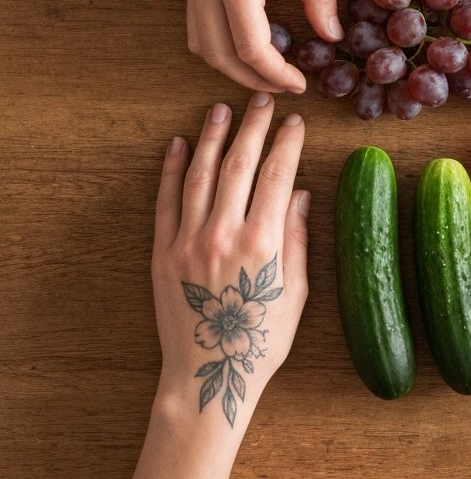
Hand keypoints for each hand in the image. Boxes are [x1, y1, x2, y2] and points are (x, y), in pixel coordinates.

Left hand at [152, 95, 309, 428]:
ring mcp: (188, 241)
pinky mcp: (162, 253)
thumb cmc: (262, 339)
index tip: (295, 123)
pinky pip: (166, 201)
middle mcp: (223, 234)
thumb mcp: (296, 291)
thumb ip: (297, 238)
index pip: (278, 176)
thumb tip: (299, 195)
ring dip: (211, 138)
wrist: (209, 376)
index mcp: (263, 243)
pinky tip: (176, 145)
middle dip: (253, 128)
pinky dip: (170, 170)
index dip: (287, 144)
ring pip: (199, 175)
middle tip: (261, 101)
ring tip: (220, 110)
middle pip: (239, 165)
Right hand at [185, 0, 340, 92]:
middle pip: (219, 56)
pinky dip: (219, 46)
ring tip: (268, 71)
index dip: (277, 73)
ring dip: (231, 66)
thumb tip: (332, 35)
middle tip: (287, 86)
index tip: (302, 82)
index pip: (251, 48)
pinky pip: (197, 26)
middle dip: (252, 79)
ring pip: (201, 45)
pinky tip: (249, 44)